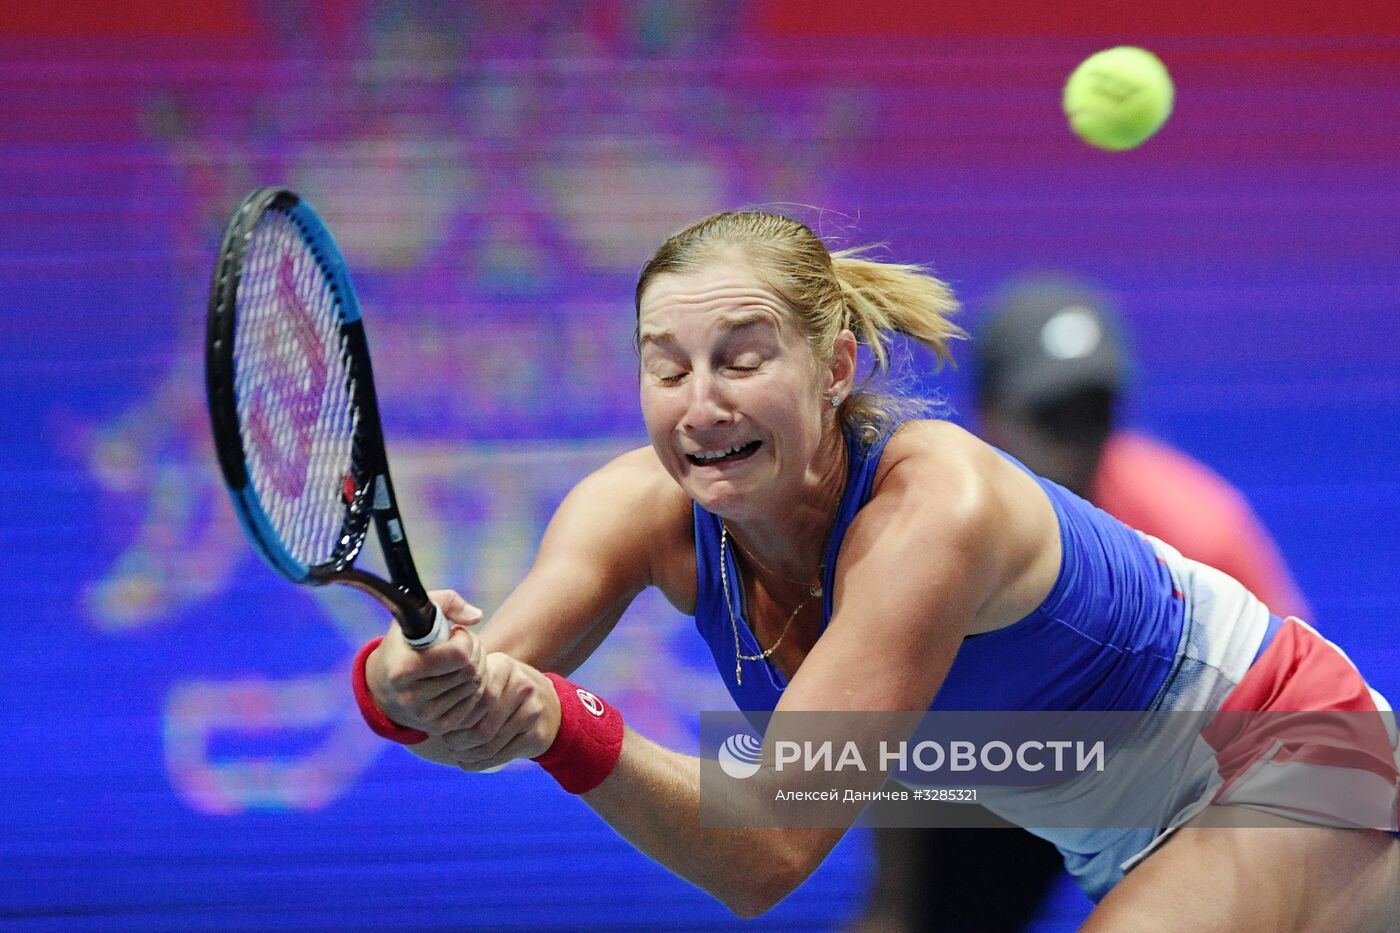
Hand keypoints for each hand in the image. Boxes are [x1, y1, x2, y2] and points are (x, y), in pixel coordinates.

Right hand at [365, 589, 485, 732]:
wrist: (382, 686)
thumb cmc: (405, 643)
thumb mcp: (417, 613)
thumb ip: (447, 601)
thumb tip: (477, 616)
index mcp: (404, 668)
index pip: (460, 655)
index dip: (465, 639)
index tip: (455, 633)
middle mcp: (412, 697)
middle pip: (471, 670)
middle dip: (474, 652)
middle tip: (462, 645)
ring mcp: (425, 716)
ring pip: (476, 686)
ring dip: (476, 668)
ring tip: (459, 661)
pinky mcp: (437, 727)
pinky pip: (475, 704)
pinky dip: (473, 688)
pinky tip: (460, 678)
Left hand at [442, 655, 561, 771]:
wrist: (550, 704)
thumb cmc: (504, 692)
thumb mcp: (489, 677)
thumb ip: (464, 684)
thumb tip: (427, 709)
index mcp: (503, 667)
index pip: (472, 698)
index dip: (454, 717)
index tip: (444, 726)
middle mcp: (522, 685)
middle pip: (480, 724)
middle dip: (458, 741)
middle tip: (449, 744)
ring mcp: (533, 710)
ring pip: (489, 743)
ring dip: (467, 755)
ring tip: (458, 754)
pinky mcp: (538, 734)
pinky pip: (502, 755)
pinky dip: (480, 764)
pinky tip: (470, 763)